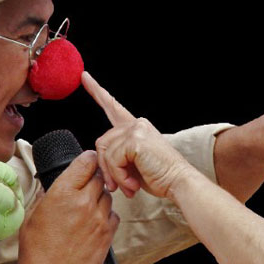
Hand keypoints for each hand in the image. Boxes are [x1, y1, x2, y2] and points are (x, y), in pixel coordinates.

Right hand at [16, 150, 117, 263]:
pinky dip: (106, 216)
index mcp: (63, 193)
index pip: (86, 162)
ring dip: (100, 198)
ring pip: (108, 197)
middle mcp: (84, 203)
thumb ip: (49, 194)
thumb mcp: (34, 214)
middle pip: (100, 178)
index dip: (89, 158)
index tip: (89, 160)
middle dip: (94, 178)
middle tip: (87, 185)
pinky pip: (114, 216)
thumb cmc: (36, 249)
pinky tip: (94, 223)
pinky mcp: (107, 236)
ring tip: (87, 208)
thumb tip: (57, 184)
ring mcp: (98, 220)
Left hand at [83, 72, 192, 198]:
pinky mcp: (135, 140)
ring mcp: (136, 129)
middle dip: (105, 167)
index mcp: (136, 127)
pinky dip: (119, 176)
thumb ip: (118, 154)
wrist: (179, 182)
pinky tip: (132, 183)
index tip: (85, 78)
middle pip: (102, 142)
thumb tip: (99, 159)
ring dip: (113, 175)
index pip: (113, 107)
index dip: (97, 92)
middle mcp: (136, 124)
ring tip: (128, 186)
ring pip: (105, 152)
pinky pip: (113, 159)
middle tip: (115, 186)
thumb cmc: (160, 176)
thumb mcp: (134, 163)